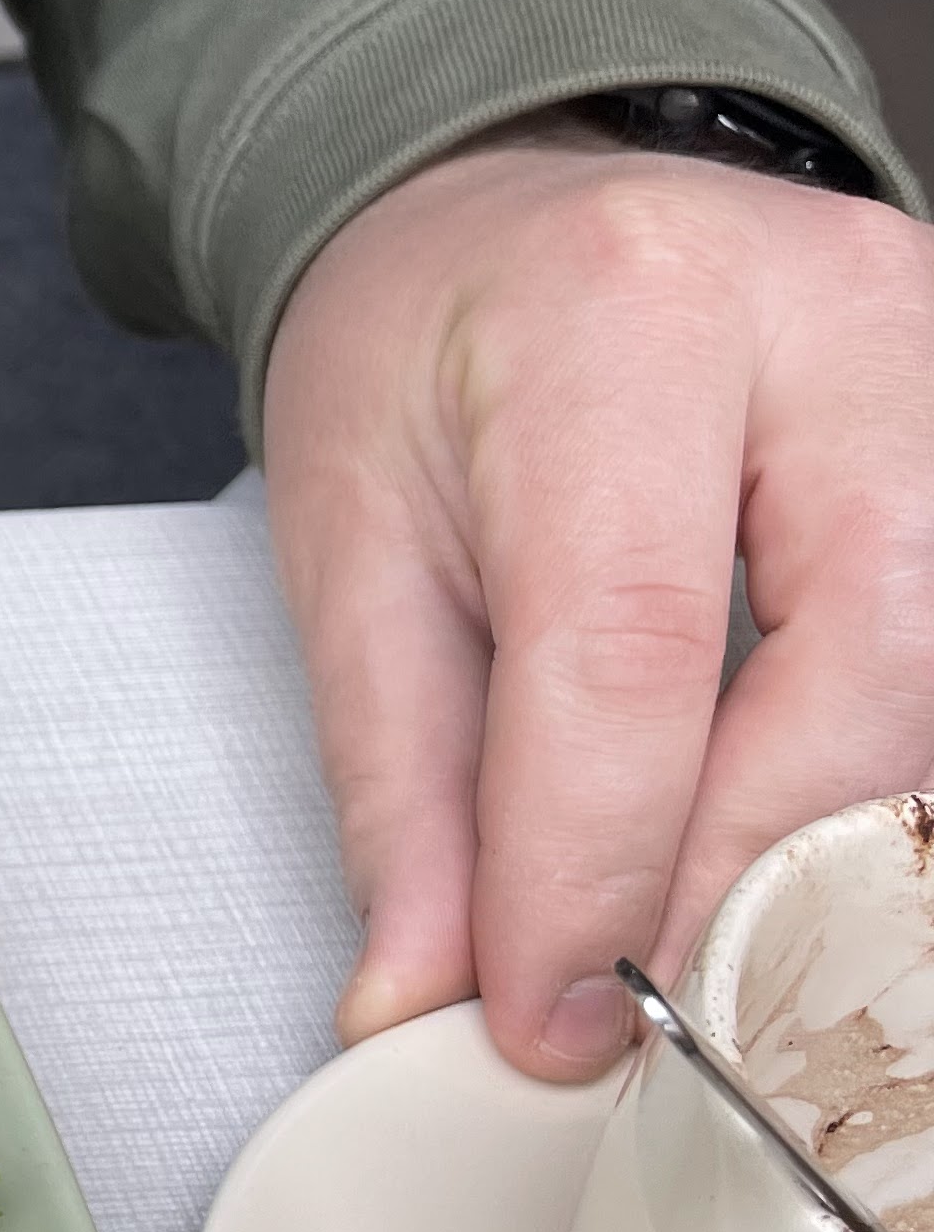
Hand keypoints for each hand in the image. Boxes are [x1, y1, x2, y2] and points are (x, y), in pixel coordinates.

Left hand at [266, 122, 933, 1077]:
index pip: (633, 649)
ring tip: (707, 940)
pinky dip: (878, 775)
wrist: (502, 210)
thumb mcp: (352, 552)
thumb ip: (404, 788)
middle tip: (649, 1003)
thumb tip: (431, 997)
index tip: (549, 1020)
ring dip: (832, 839)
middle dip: (756, 869)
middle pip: (867, 658)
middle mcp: (829, 312)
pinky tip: (790, 847)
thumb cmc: (422, 358)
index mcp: (619, 318)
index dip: (598, 872)